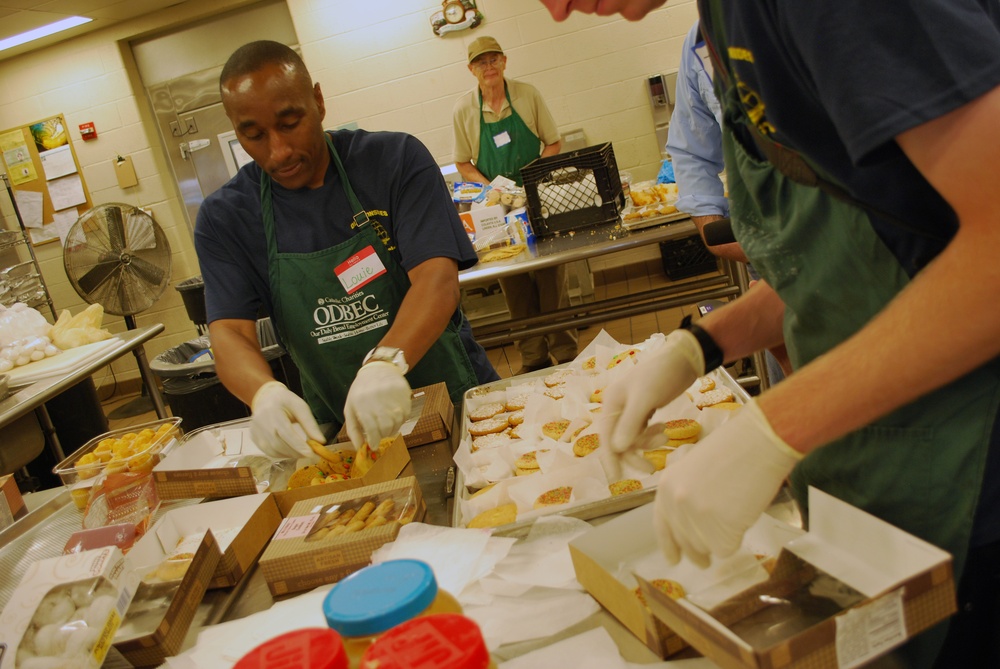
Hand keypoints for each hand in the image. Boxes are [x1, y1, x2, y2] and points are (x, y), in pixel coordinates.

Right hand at [249, 381, 324, 458]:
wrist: (266, 398)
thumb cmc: (286, 402)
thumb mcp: (300, 407)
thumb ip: (310, 424)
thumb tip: (321, 441)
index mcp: (273, 412)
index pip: (286, 432)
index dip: (298, 445)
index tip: (311, 454)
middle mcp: (261, 423)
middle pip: (279, 444)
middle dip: (296, 452)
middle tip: (310, 454)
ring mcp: (256, 432)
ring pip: (273, 451)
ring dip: (290, 455)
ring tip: (301, 453)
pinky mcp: (254, 438)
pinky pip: (268, 452)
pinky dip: (281, 454)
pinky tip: (290, 451)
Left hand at [344, 361, 411, 448]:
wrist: (378, 369)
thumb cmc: (361, 391)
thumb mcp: (351, 409)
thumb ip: (353, 430)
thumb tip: (359, 448)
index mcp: (362, 403)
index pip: (371, 428)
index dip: (373, 441)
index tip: (373, 446)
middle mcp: (378, 399)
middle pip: (385, 428)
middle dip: (382, 435)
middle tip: (380, 435)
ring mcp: (393, 397)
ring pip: (397, 423)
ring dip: (392, 429)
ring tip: (386, 425)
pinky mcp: (405, 395)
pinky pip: (405, 416)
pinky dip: (400, 421)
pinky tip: (393, 416)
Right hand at [600, 329, 703, 459]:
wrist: (684, 358)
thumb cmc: (662, 375)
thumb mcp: (646, 398)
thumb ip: (630, 423)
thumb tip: (617, 449)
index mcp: (612, 402)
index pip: (606, 436)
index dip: (610, 459)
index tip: (616, 479)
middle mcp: (618, 406)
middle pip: (620, 440)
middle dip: (635, 453)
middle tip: (651, 469)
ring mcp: (631, 408)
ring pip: (632, 436)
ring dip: (646, 443)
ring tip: (665, 436)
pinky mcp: (644, 408)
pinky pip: (642, 430)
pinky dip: (651, 434)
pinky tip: (663, 429)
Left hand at [653, 399, 802, 566]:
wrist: (758, 442)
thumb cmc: (733, 449)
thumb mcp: (693, 469)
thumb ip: (685, 495)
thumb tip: (689, 526)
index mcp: (666, 487)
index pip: (662, 526)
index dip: (670, 545)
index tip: (674, 559)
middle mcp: (676, 504)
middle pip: (686, 543)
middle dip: (700, 549)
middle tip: (714, 547)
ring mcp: (697, 518)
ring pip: (706, 548)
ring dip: (720, 540)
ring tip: (734, 515)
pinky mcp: (720, 530)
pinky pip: (726, 549)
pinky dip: (737, 539)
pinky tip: (743, 517)